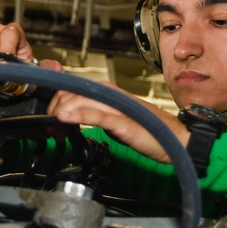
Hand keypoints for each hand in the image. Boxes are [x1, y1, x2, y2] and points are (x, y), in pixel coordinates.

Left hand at [48, 82, 188, 163]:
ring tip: (54, 123)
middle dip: (55, 107)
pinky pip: (97, 115)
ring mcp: (118, 108)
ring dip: (61, 111)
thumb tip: (75, 119)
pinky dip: (78, 115)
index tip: (50, 115)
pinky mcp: (124, 123)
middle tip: (51, 125)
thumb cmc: (150, 131)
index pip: (74, 88)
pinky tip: (64, 118)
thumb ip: (98, 116)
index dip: (57, 99)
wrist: (176, 139)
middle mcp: (112, 96)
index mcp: (110, 93)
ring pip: (81, 101)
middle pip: (72, 92)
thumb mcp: (117, 121)